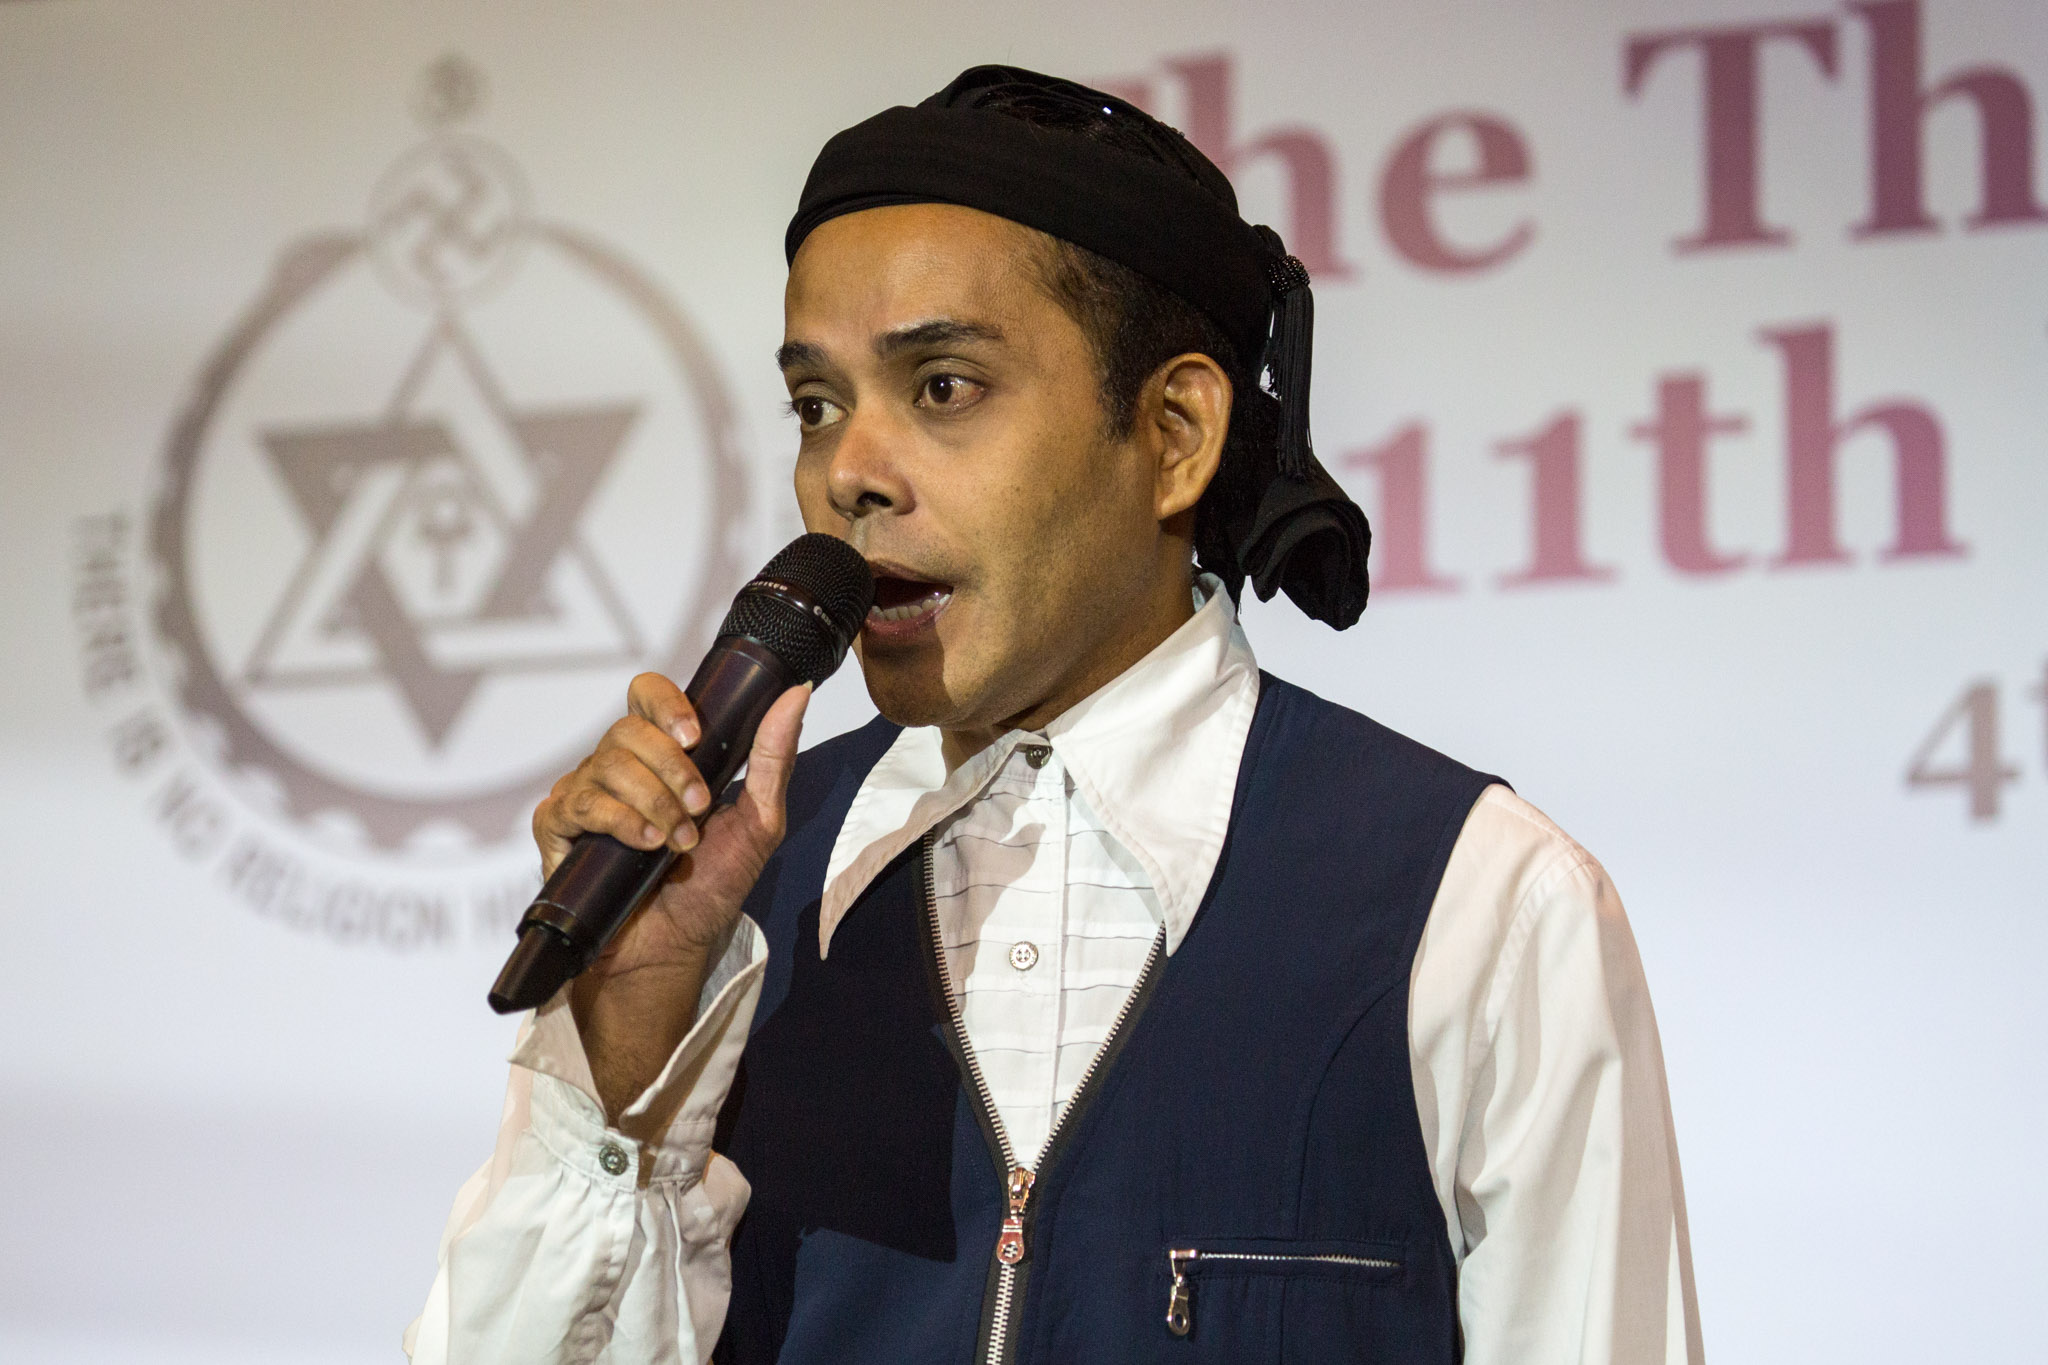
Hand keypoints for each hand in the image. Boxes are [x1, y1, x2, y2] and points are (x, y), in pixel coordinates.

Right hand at [530, 671, 810, 1117]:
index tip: (694, 736)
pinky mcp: (557, 827)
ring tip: (675, 844)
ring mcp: (585, 794)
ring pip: (606, 764)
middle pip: (629, 729)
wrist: (673, 948)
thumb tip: (796, 695)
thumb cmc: (710, 886)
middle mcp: (620, 766)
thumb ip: (773, 758)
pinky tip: (644, 846)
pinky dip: (619, 822)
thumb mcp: (759, 822)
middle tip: (697, 811)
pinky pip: (578, 803)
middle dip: (672, 769)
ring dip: (653, 803)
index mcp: (664, 754)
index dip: (667, 704)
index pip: (648, 694)